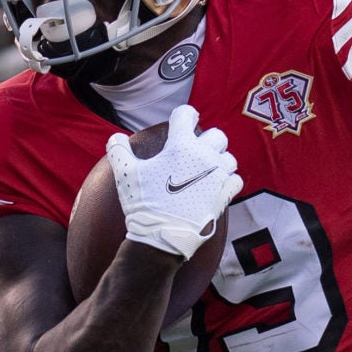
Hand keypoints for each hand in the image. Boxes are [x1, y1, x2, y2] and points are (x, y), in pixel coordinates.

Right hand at [106, 104, 240, 260]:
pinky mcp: (225, 195)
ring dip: (220, 161)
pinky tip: (217, 186)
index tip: (181, 121)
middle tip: (196, 151)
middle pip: (217, 136)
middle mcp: (204, 156)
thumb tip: (116, 138)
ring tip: (207, 170)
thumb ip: (119, 150)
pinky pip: (235, 180)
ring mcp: (218, 176)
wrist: (162, 236)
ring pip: (229, 158)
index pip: (187, 115)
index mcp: (181, 145)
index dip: (183, 116)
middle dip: (207, 140)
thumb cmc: (143, 203)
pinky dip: (228, 181)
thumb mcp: (125, 174)